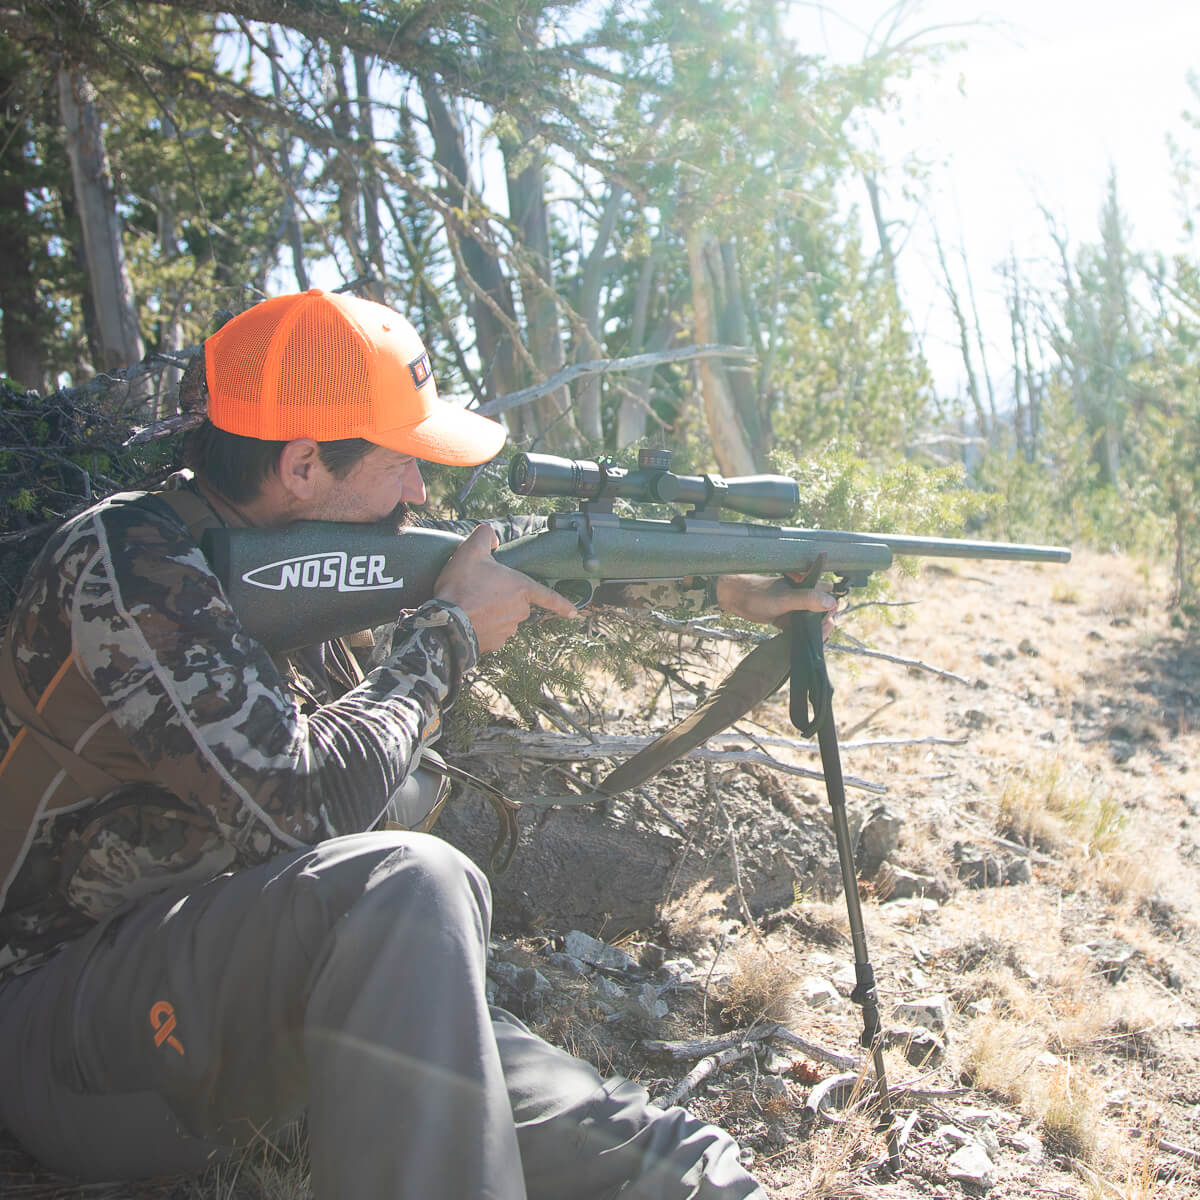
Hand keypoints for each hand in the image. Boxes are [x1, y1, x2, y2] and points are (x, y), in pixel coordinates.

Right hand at [434, 525, 579, 653]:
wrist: (446, 622)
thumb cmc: (461, 586)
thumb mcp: (471, 550)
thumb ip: (484, 535)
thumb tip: (491, 536)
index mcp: (521, 588)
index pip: (548, 596)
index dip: (562, 604)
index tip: (573, 612)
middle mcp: (519, 611)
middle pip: (516, 603)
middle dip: (501, 597)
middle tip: (479, 590)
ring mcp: (508, 630)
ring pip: (503, 618)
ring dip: (491, 612)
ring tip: (469, 605)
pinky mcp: (494, 644)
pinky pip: (491, 633)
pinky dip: (482, 627)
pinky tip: (468, 619)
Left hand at [715, 574, 838, 639]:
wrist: (736, 599)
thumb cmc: (759, 594)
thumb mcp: (785, 598)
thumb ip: (807, 599)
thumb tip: (831, 603)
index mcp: (807, 586)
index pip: (829, 595)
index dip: (832, 608)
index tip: (829, 619)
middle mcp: (803, 596)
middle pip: (822, 610)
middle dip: (824, 621)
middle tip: (821, 630)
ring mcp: (794, 608)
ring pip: (810, 620)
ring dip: (813, 629)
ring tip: (810, 636)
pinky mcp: (785, 618)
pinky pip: (798, 627)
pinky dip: (801, 634)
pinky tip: (800, 639)